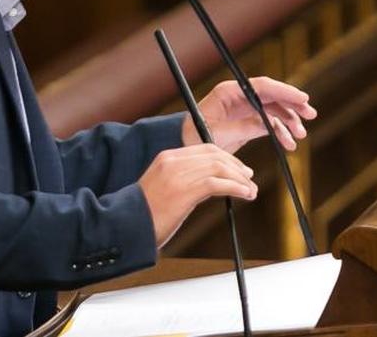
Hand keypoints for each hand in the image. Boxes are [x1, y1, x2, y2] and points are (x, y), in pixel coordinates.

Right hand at [138, 143, 257, 246]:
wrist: (125, 227)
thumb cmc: (144, 214)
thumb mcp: (162, 188)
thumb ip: (182, 180)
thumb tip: (209, 184)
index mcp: (167, 157)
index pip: (205, 148)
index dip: (226, 157)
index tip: (238, 168)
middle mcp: (173, 161)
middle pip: (215, 155)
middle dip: (236, 166)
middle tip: (249, 178)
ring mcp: (178, 175)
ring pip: (219, 168)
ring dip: (240, 179)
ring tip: (250, 190)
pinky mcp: (184, 191)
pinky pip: (218, 183)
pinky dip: (236, 187)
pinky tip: (244, 194)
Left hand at [184, 76, 317, 152]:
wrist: (186, 145)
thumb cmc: (196, 136)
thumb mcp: (218, 134)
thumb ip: (243, 128)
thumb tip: (268, 125)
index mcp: (229, 92)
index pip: (262, 86)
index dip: (284, 91)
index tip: (303, 99)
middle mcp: (240, 97)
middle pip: (272, 95)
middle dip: (292, 104)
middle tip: (310, 114)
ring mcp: (245, 108)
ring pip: (274, 110)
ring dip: (289, 121)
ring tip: (300, 135)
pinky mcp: (248, 121)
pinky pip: (270, 123)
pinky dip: (281, 132)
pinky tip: (289, 143)